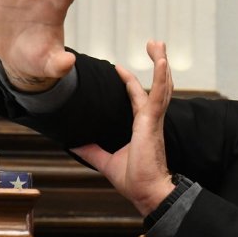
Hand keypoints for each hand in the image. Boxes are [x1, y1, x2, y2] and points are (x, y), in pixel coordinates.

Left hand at [71, 41, 175, 215]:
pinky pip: (159, 95)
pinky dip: (161, 78)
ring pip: (161, 85)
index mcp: (142, 127)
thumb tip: (75, 144)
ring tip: (159, 45)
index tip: (120, 68)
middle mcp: (151, 119)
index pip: (138, 98)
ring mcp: (154, 119)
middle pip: (157, 85)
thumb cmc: (135, 180)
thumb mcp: (106, 161)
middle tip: (155, 44)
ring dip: (161, 63)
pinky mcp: (153, 122)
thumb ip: (93, 150)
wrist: (147, 191)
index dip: (130, 83)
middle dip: (158, 64)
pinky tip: (162, 62)